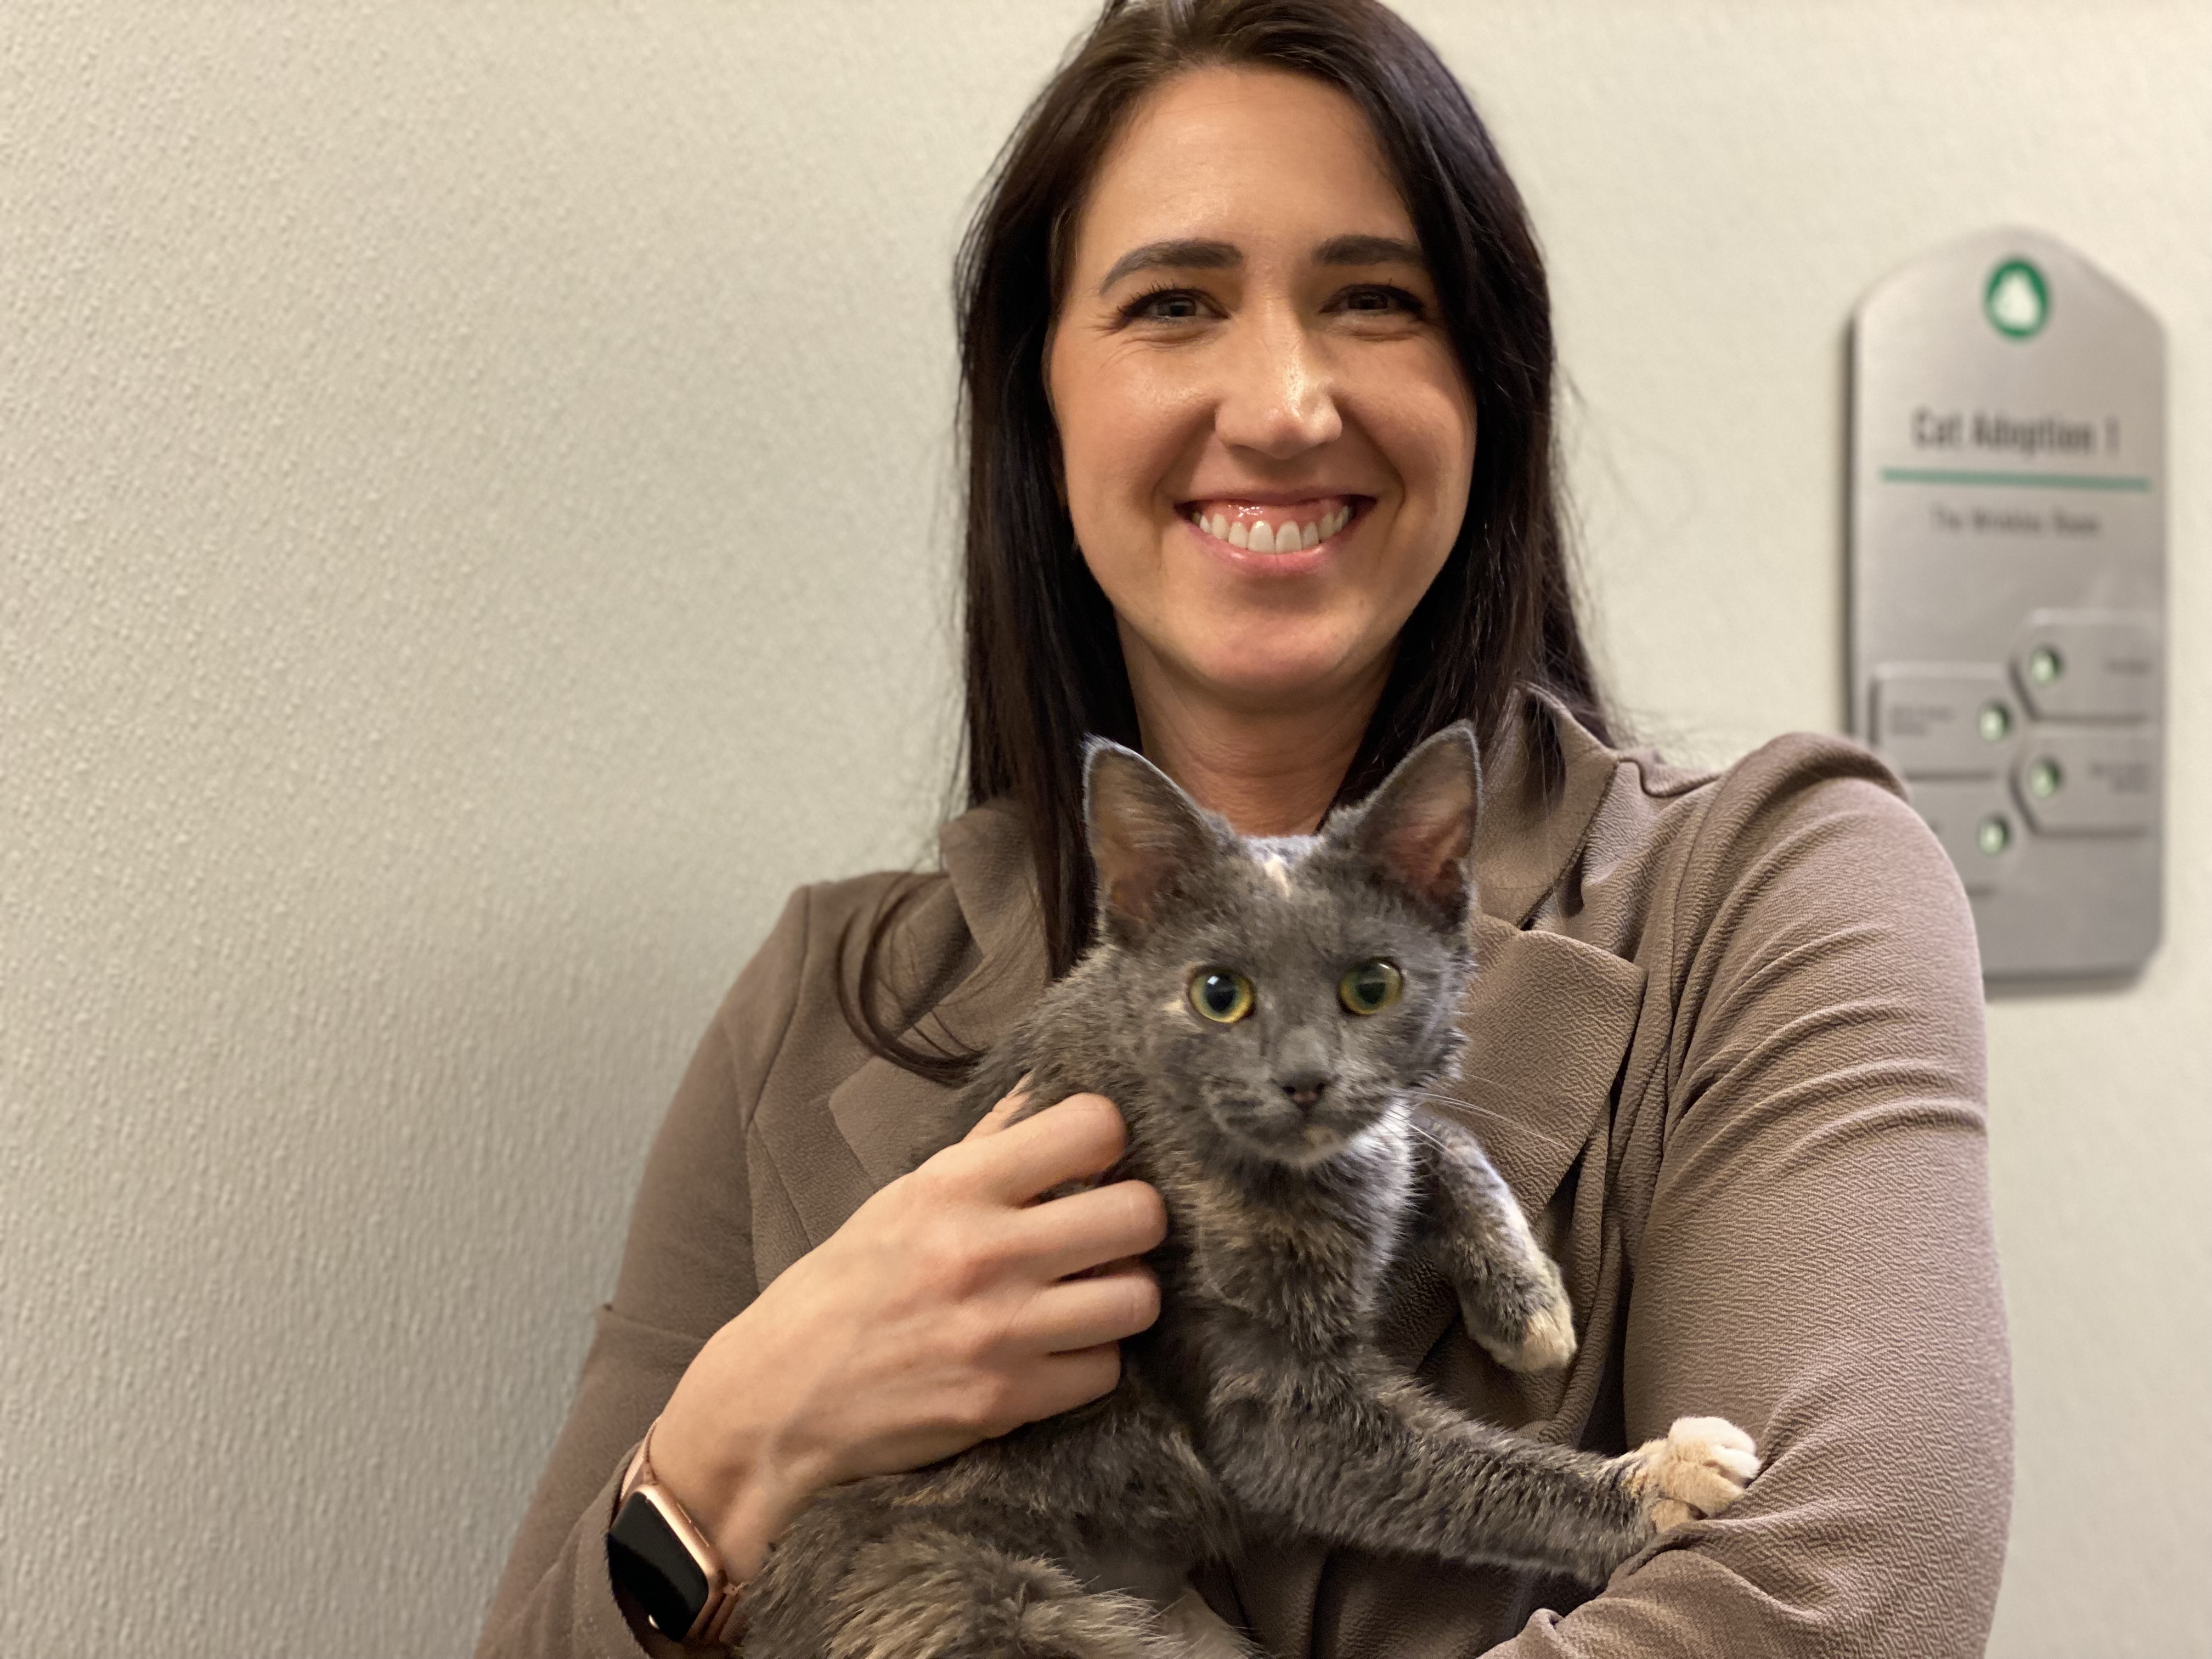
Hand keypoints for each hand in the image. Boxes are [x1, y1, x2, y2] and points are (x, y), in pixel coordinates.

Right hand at [646, 1086, 1166, 1578]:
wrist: (779, 1398)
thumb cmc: (843, 1288)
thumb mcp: (903, 1198)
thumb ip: (984, 1148)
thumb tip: (1043, 1090)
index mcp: (954, 1186)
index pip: (1093, 1127)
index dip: (1108, 1141)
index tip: (1095, 1162)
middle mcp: (985, 1252)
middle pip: (1139, 1214)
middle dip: (1134, 1222)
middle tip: (1108, 1235)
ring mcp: (1001, 1331)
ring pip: (1138, 1298)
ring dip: (1123, 1296)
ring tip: (1090, 1295)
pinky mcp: (1008, 1402)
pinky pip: (1106, 1369)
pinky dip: (1089, 1362)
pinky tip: (1057, 1351)